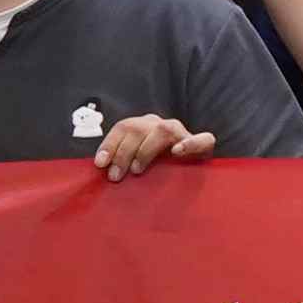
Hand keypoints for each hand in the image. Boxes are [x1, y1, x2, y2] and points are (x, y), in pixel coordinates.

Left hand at [92, 114, 217, 179]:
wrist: (190, 172)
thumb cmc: (155, 173)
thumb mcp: (134, 166)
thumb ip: (121, 166)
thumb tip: (101, 173)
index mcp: (142, 127)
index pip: (123, 128)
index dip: (110, 144)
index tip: (100, 163)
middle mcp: (159, 126)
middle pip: (138, 129)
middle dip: (123, 152)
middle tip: (115, 176)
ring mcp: (180, 133)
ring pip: (163, 130)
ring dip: (146, 150)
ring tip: (137, 169)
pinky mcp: (201, 144)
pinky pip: (202, 139)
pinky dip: (189, 144)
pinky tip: (177, 152)